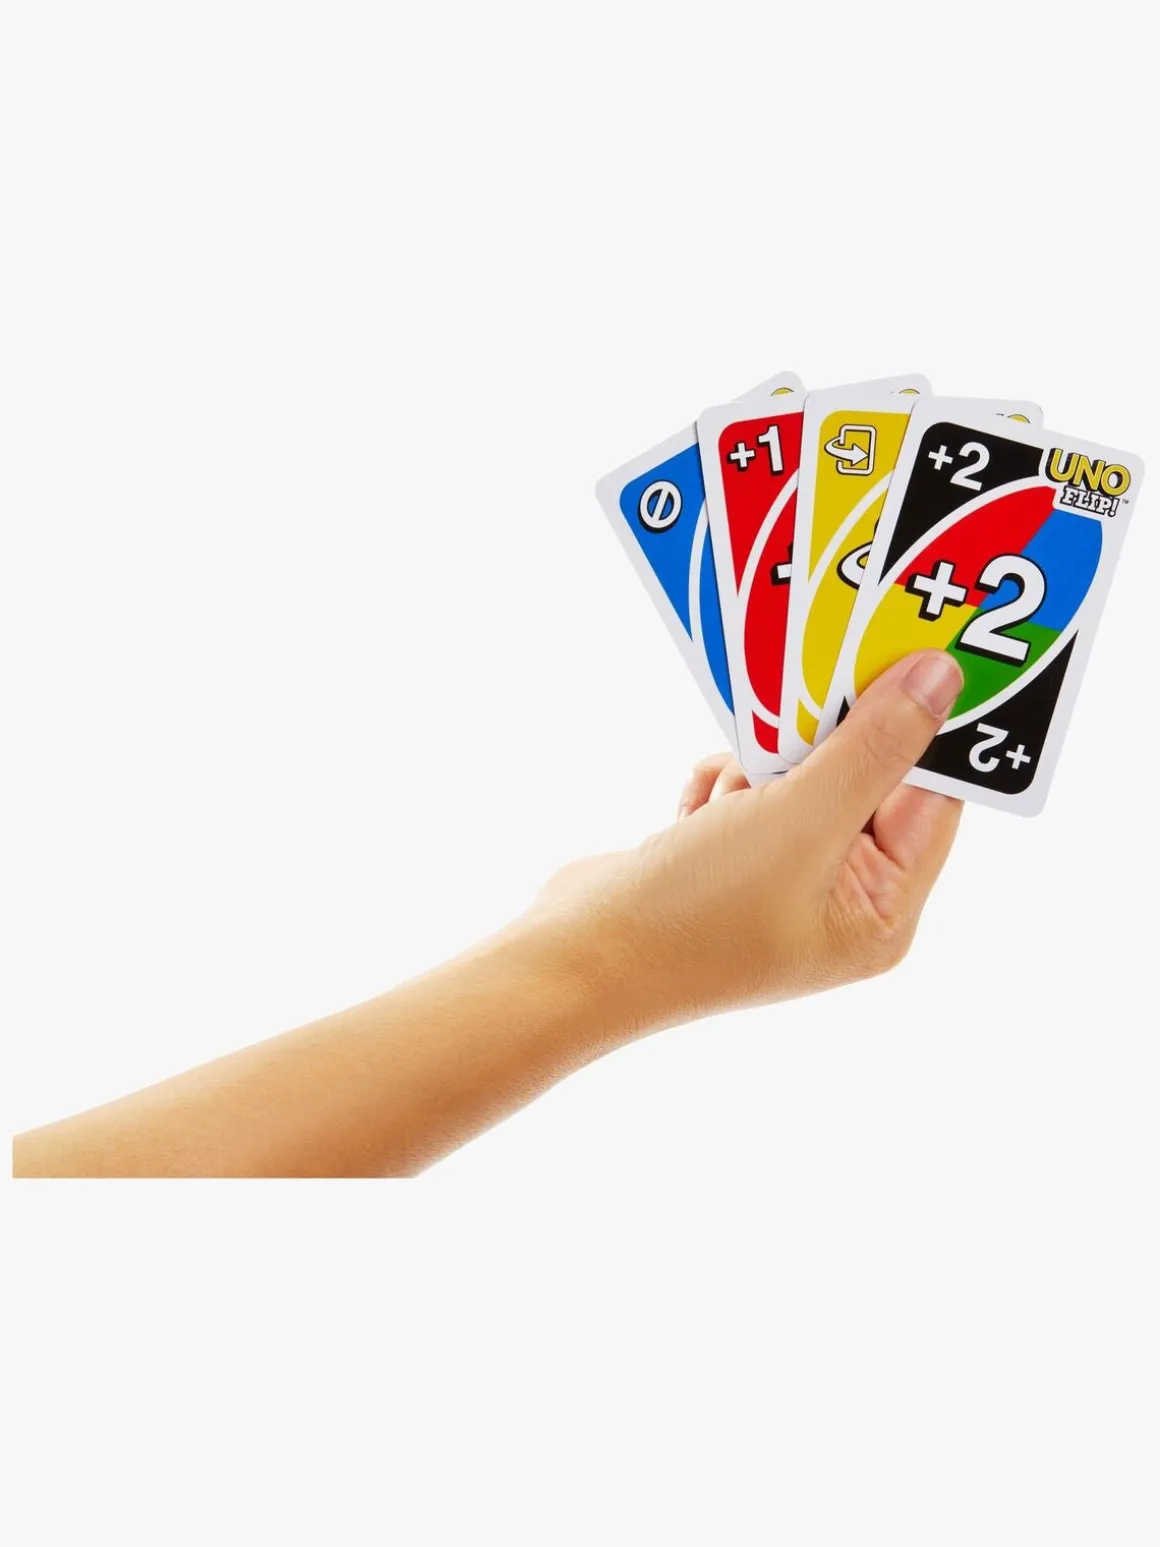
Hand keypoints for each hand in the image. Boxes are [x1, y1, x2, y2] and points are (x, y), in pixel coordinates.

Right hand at [526, 651, 963, 1035]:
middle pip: (866, 779)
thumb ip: (876, 746)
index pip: (933, 798)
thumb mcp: (800, 819)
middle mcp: (840, 900)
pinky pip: (749, 790)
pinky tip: (695, 810)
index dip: (921, 727)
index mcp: (881, 913)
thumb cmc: (695, 913)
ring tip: (729, 794)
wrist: (575, 957)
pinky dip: (722, 782)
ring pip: (801, 774)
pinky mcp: (731, 861)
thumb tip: (941, 679)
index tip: (903, 653)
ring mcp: (782, 881)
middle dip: (823, 742)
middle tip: (795, 707)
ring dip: (761, 764)